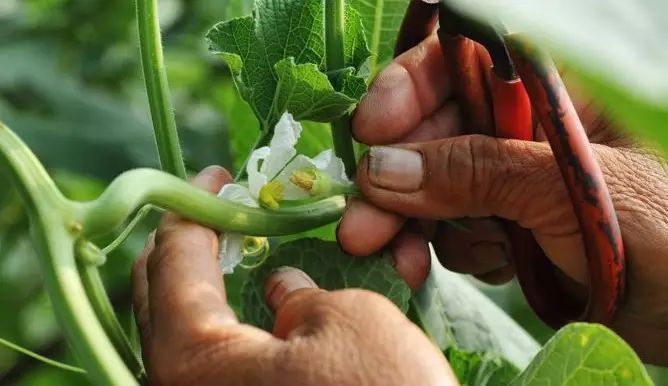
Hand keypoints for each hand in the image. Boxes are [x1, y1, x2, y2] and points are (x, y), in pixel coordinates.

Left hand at [131, 166, 455, 385]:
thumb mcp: (349, 321)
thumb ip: (301, 295)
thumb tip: (279, 293)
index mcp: (193, 359)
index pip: (172, 259)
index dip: (193, 207)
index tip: (216, 175)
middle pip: (161, 298)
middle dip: (190, 246)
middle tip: (223, 213)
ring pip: (189, 334)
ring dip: (213, 286)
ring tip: (245, 254)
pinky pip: (217, 365)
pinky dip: (232, 327)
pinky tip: (265, 311)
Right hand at [337, 34, 667, 363]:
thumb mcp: (570, 191)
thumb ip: (476, 172)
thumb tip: (382, 167)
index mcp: (558, 90)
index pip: (465, 64)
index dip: (410, 90)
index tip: (370, 132)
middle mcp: (529, 128)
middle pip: (437, 134)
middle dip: (394, 181)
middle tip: (359, 227)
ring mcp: (519, 179)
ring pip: (438, 188)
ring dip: (413, 226)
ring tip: (400, 263)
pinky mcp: (515, 226)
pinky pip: (459, 229)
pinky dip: (452, 250)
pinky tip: (480, 266)